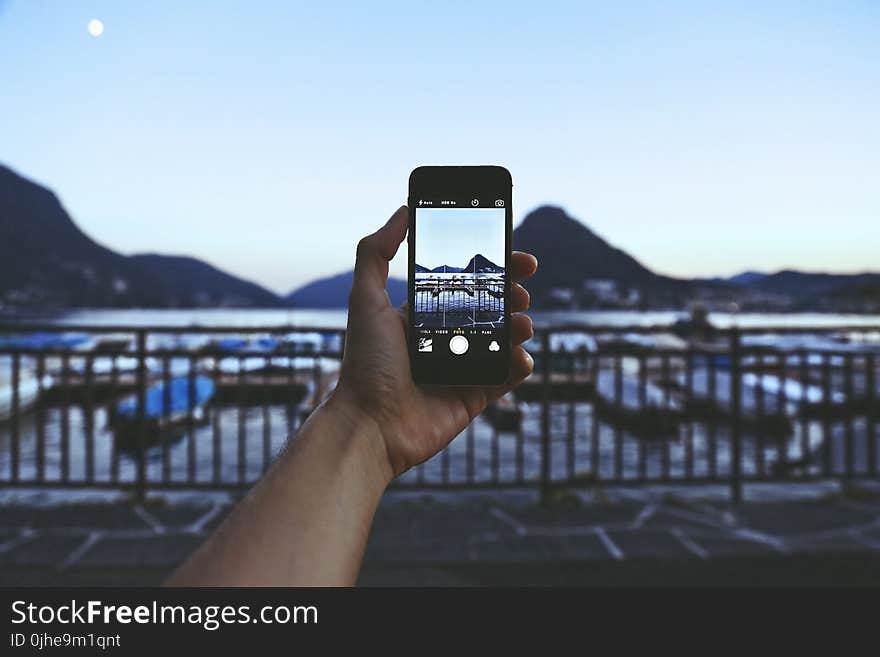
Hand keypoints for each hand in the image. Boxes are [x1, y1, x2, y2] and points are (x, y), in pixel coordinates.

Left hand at [329, 205, 537, 479]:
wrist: (371, 426)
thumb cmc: (365, 365)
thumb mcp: (364, 299)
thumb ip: (375, 253)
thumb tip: (402, 210)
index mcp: (420, 317)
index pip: (463, 285)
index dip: (492, 269)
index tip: (516, 256)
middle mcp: (442, 341)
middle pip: (489, 310)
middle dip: (512, 294)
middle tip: (522, 289)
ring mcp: (460, 370)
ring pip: (503, 341)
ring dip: (519, 326)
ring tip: (521, 323)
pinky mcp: (474, 398)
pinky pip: (507, 378)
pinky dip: (520, 366)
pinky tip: (521, 356)